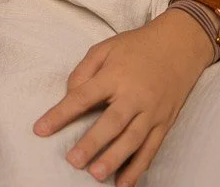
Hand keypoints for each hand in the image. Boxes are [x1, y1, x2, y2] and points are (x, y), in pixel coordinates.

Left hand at [33, 10, 213, 185]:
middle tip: (74, 161)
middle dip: (93, 143)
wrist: (179, 46)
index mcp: (114, 75)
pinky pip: (151, 148)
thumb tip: (70, 95)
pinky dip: (139, 167)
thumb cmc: (136, 47)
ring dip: (116, 159)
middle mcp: (134, 96)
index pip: (83, 97)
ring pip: (133, 140)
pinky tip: (124, 183)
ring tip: (97, 175)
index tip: (40, 130)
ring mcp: (152, 111)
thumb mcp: (104, 48)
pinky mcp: (164, 123)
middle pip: (112, 122)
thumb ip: (83, 71)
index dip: (60, 114)